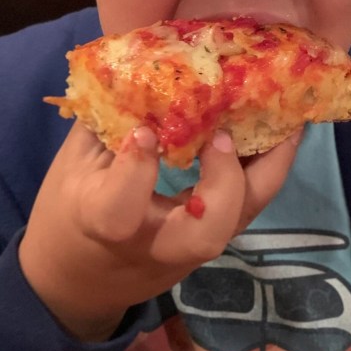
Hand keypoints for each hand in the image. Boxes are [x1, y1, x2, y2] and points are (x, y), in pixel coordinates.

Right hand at [18, 120, 299, 341]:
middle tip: (230, 130)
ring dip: (268, 169)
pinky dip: (261, 172)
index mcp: (103, 223)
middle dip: (228, 179)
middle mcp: (154, 244)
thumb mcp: (71, 166)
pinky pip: (243, 210)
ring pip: (239, 220)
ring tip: (285, 119)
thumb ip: (106, 123)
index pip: (121, 209)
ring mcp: (187, 250)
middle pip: (206, 231)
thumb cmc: (66, 214)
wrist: (74, 284)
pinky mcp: (206, 245)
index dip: (136, 168)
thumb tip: (138, 66)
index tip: (144, 131)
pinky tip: (273, 134)